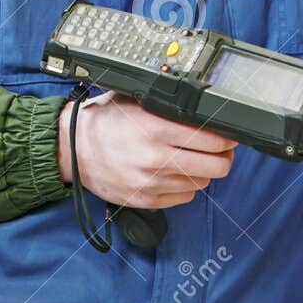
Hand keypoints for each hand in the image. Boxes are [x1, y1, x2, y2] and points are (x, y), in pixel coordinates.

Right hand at [57, 90, 235, 208]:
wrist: (73, 150)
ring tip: (193, 159)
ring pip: (202, 183)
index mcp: (157, 128)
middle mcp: (156, 158)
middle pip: (216, 166)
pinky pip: (184, 197)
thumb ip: (171, 107)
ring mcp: (151, 183)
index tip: (229, 135)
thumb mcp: (138, 102)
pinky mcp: (145, 201)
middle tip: (221, 150)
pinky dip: (185, 186)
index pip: (213, 139)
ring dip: (203, 171)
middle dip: (224, 157)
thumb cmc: (107, 122)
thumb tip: (208, 111)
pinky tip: (175, 173)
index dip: (228, 138)